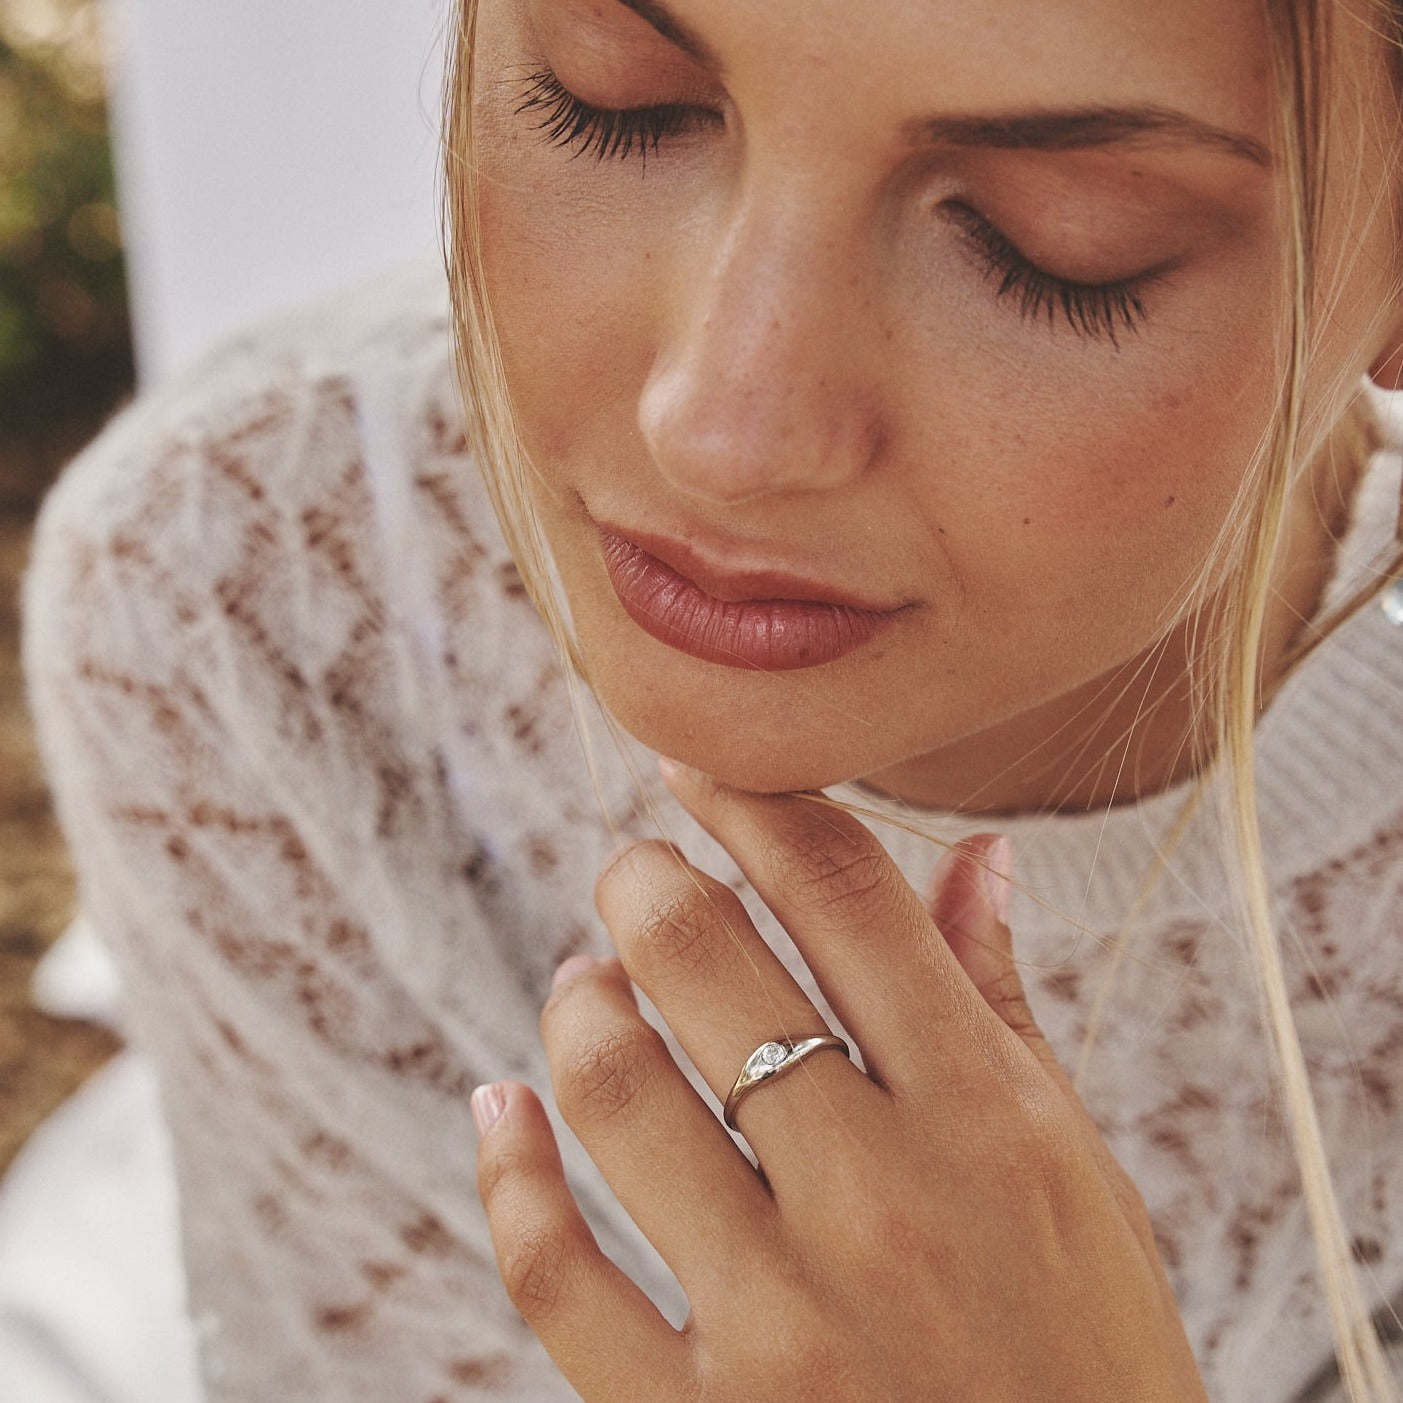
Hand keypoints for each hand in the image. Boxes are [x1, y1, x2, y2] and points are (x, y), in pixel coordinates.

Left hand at [471, 763, 1208, 1400]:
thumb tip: (978, 856)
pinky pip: (555, 1270)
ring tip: (585, 983)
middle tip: (633, 874)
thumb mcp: (1079, 1177)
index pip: (843, 892)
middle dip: (643, 880)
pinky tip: (504, 1107)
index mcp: (989, 1117)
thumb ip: (1006, 1009)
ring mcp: (782, 1321)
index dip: (751, 800)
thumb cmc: (1087, 1355)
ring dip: (578, 1006)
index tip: (698, 774)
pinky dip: (506, 1169)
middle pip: (704, 957)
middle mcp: (882, 1200)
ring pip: (615, 1087)